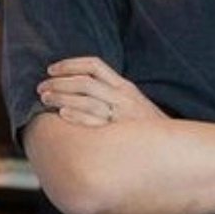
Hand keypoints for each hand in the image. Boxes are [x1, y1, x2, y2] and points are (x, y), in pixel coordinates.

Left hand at [39, 57, 168, 126]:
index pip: (94, 65)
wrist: (173, 149)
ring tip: (45, 99)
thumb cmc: (149, 130)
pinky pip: (95, 120)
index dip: (70, 64)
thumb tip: (84, 92)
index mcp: (125, 87)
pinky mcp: (120, 132)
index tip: (51, 69)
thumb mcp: (135, 104)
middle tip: (41, 88)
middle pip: (85, 81)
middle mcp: (122, 97)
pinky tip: (63, 114)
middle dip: (59, 82)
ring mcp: (122, 114)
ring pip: (86, 98)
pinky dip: (77, 115)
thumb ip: (113, 96)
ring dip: (62, 97)